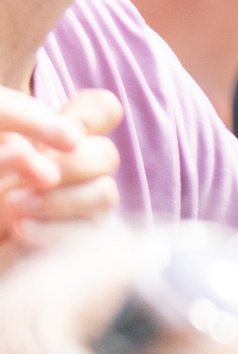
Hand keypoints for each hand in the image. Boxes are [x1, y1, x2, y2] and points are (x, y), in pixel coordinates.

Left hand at [0, 89, 121, 241]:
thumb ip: (19, 115)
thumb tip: (68, 145)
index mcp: (58, 136)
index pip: (102, 110)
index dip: (91, 116)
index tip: (59, 134)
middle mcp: (77, 170)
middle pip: (107, 154)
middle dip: (71, 165)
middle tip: (33, 174)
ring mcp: (80, 207)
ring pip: (105, 194)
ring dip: (60, 199)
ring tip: (13, 205)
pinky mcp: (76, 243)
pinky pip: (89, 233)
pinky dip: (54, 230)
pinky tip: (19, 229)